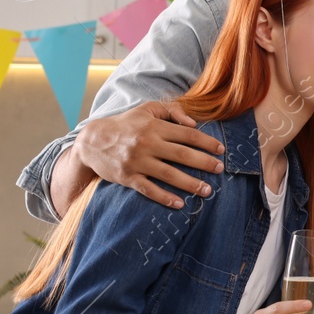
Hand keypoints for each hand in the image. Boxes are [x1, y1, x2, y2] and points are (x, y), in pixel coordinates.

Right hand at [77, 101, 224, 209]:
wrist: (91, 141)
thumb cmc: (126, 124)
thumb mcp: (147, 109)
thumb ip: (172, 111)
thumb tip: (194, 123)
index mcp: (154, 127)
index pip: (187, 135)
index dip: (207, 143)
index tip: (221, 150)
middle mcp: (147, 144)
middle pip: (182, 155)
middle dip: (204, 163)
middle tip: (220, 169)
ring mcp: (137, 162)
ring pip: (168, 174)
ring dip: (190, 183)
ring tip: (207, 190)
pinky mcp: (128, 177)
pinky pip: (149, 189)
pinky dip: (164, 197)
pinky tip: (179, 203)